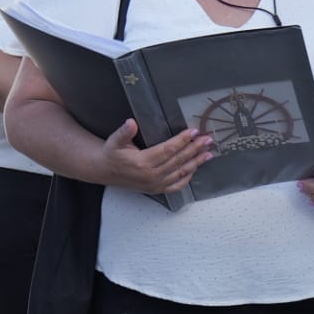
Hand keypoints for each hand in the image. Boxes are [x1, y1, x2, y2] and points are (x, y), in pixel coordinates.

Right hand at [95, 119, 209, 194]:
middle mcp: (151, 175)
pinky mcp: (156, 190)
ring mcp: (155, 184)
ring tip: (208, 153)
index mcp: (143, 162)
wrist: (104, 171)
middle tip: (208, 140)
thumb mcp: (114, 140)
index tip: (194, 132)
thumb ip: (124, 132)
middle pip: (178, 160)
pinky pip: (176, 186)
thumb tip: (130, 123)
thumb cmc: (112, 153)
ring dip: (196, 163)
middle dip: (195, 149)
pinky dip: (187, 178)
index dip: (182, 140)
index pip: (168, 150)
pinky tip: (195, 169)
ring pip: (180, 173)